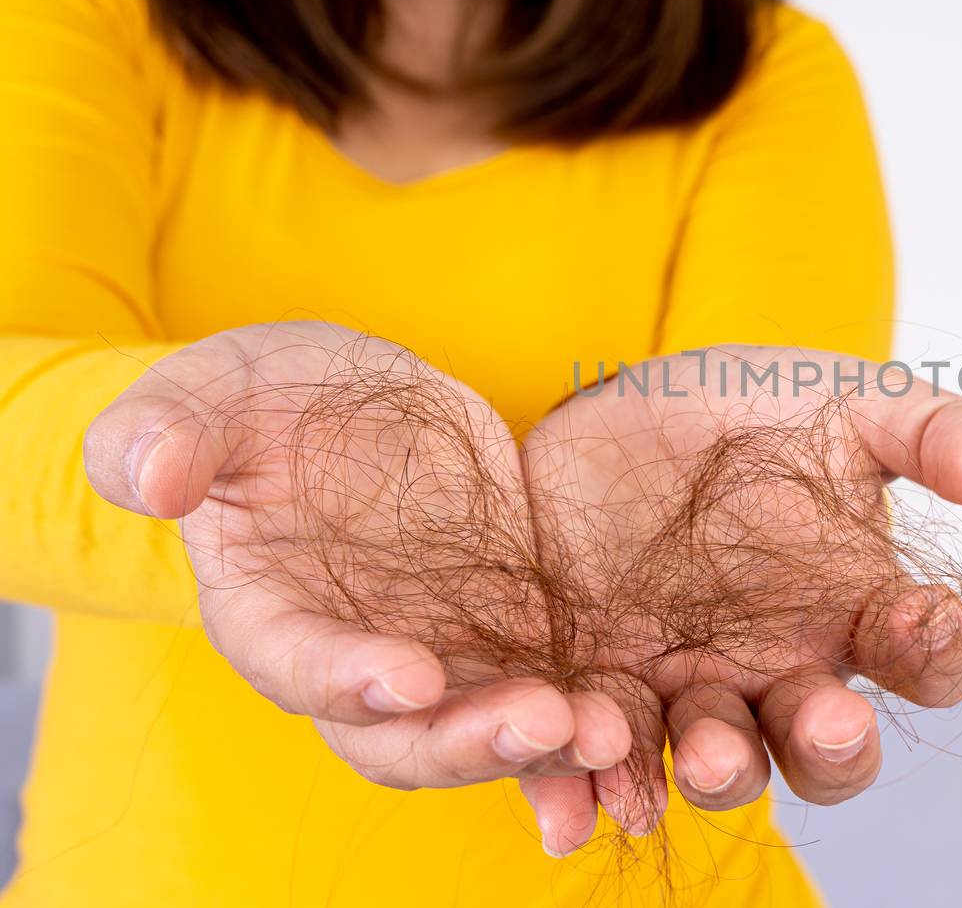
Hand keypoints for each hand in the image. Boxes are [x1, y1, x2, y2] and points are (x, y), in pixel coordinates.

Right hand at [83, 322, 634, 813]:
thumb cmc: (269, 397)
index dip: (349, 678)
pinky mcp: (512, 637)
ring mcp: (443, 654)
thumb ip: (169, 430)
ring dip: (548, 749)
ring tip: (613, 734)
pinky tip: (640, 732)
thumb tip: (144, 476)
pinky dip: (593, 724)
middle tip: (545, 723)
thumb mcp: (214, 389)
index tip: (415, 675)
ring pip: (489, 732)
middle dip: (471, 741)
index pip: (298, 665)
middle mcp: (358, 658)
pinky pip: (554, 696)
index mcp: (270, 612)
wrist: (356, 406)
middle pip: (405, 736)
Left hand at [518, 345, 961, 854]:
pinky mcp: (608, 699)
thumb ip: (923, 423)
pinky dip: (600, 781)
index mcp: (858, 607)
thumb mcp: (833, 396)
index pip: (927, 658)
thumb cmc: (732, 415)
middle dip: (836, 749)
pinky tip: (590, 776)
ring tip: (707, 746)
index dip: (937, 652)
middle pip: (830, 751)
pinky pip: (609, 759)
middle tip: (827, 719)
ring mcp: (694, 692)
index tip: (921, 614)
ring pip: (727, 767)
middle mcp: (786, 668)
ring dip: (724, 771)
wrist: (598, 420)